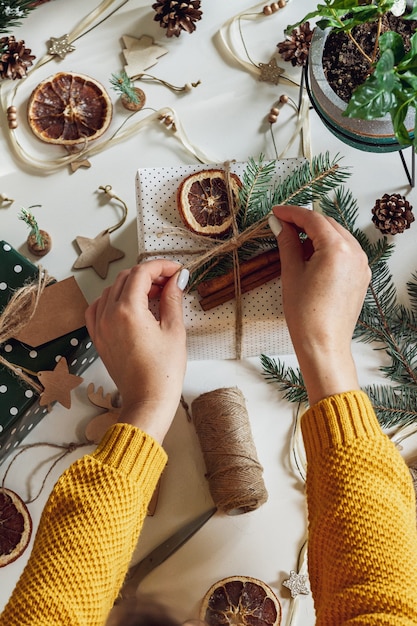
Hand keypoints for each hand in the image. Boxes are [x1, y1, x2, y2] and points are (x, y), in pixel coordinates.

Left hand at [85, 260, 187, 442]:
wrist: (148, 400)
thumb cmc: (163, 372)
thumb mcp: (174, 330)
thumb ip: (173, 299)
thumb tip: (176, 280)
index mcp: (128, 310)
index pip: (142, 273)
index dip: (161, 266)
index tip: (176, 270)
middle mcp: (109, 315)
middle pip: (126, 278)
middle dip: (148, 275)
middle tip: (169, 282)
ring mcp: (100, 326)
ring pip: (111, 290)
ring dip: (131, 286)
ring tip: (153, 295)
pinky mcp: (99, 338)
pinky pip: (98, 308)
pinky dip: (113, 300)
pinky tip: (128, 306)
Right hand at [269, 205, 370, 404]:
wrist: (323, 343)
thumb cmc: (305, 313)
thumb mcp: (291, 273)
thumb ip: (287, 243)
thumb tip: (279, 225)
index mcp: (337, 248)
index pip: (313, 219)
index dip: (292, 213)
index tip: (276, 212)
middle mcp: (355, 251)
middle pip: (328, 223)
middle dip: (305, 221)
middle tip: (282, 225)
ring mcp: (361, 264)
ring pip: (338, 235)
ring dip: (317, 233)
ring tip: (294, 241)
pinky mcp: (361, 275)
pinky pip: (345, 251)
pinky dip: (329, 247)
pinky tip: (312, 255)